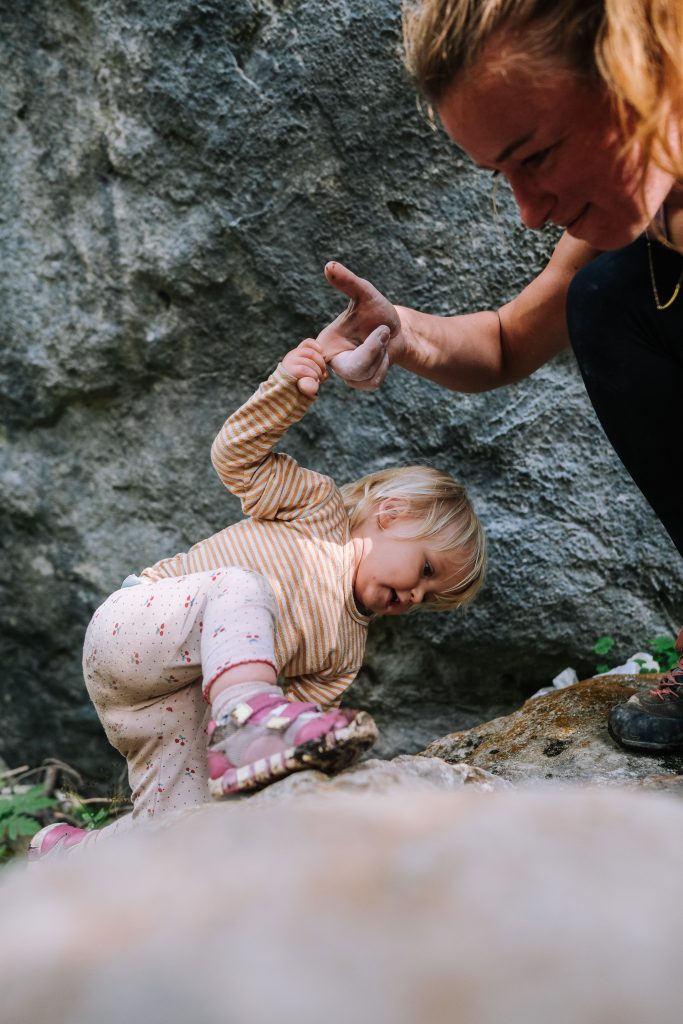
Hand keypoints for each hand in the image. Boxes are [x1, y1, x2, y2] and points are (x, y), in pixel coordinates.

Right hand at [281, 338, 327, 396]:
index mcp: (297, 353)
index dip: (317, 346)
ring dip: (318, 372)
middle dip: (322, 363)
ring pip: (310, 363)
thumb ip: (317, 365)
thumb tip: (325, 360)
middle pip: (312, 353)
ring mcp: (290, 361)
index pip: (308, 342)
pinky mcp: (290, 370)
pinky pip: (305, 370)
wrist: (286, 392)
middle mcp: (292, 355)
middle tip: (324, 373)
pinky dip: (313, 376)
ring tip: (319, 379)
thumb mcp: (309, 371)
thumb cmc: (301, 382)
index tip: (323, 354)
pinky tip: (315, 381)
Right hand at [317, 261, 402, 389]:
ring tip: (381, 338)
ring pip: (366, 376)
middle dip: (372, 351)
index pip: (316, 360)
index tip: (341, 354)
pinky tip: (383, 354)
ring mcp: (348, 375)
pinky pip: (374, 381)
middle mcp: (333, 361)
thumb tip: (329, 266)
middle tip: (383, 331)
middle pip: (351, 370)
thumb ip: (347, 282)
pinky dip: (384, 366)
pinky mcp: (362, 384)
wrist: (398, 329)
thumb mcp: (365, 294)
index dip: (320, 364)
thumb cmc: (378, 311)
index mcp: (325, 343)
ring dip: (381, 355)